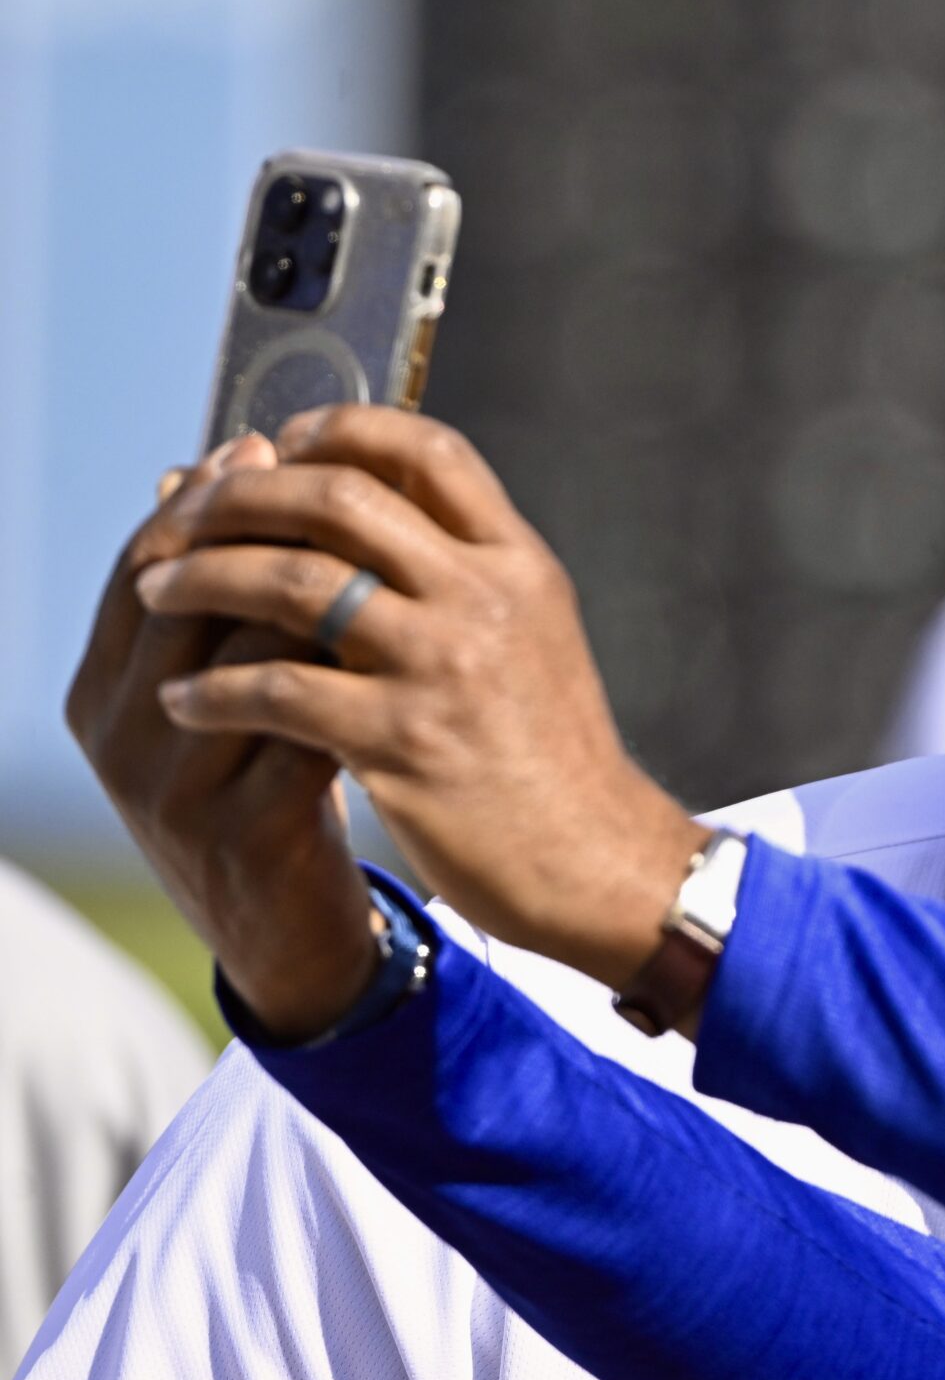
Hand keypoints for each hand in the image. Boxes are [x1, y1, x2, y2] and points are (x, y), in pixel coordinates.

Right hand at [68, 437, 376, 1041]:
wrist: (293, 938)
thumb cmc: (268, 788)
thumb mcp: (231, 697)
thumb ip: (226, 603)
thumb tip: (229, 462)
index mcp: (101, 691)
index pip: (140, 565)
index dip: (204, 497)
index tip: (262, 440)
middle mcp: (118, 739)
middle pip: (184, 598)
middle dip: (263, 528)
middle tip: (333, 475)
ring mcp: (173, 794)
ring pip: (249, 661)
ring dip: (322, 596)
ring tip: (384, 542)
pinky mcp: (245, 838)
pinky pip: (307, 735)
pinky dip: (358, 681)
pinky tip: (407, 644)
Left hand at [133, 405, 706, 988]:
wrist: (596, 860)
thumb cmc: (551, 754)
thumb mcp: (531, 635)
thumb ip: (462, 573)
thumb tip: (361, 513)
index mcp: (518, 563)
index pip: (426, 449)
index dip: (339, 430)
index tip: (275, 445)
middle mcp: (486, 597)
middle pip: (339, 499)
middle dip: (239, 498)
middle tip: (180, 517)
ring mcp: (445, 666)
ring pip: (295, 581)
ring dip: (202, 579)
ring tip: (155, 593)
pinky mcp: (404, 741)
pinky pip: (278, 691)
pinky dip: (213, 689)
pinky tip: (184, 698)